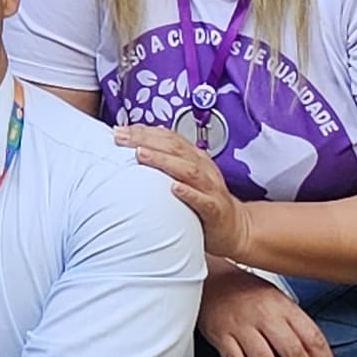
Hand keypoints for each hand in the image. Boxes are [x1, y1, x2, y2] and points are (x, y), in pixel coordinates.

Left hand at [115, 120, 249, 259]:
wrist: (235, 226)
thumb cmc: (204, 199)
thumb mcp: (186, 175)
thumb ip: (167, 160)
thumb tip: (140, 143)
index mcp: (195, 158)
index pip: (169, 138)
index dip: (145, 131)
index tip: (120, 130)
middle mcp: (203, 169)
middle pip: (175, 148)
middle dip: (147, 140)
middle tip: (122, 137)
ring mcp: (210, 189)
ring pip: (188, 170)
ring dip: (163, 161)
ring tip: (141, 154)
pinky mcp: (215, 210)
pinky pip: (203, 200)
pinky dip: (189, 193)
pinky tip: (174, 188)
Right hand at [197, 264, 342, 356]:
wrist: (209, 276)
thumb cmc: (245, 290)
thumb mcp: (277, 298)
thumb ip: (294, 323)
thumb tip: (315, 356)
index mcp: (283, 306)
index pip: (313, 338)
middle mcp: (264, 316)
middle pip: (292, 352)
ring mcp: (242, 326)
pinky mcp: (221, 336)